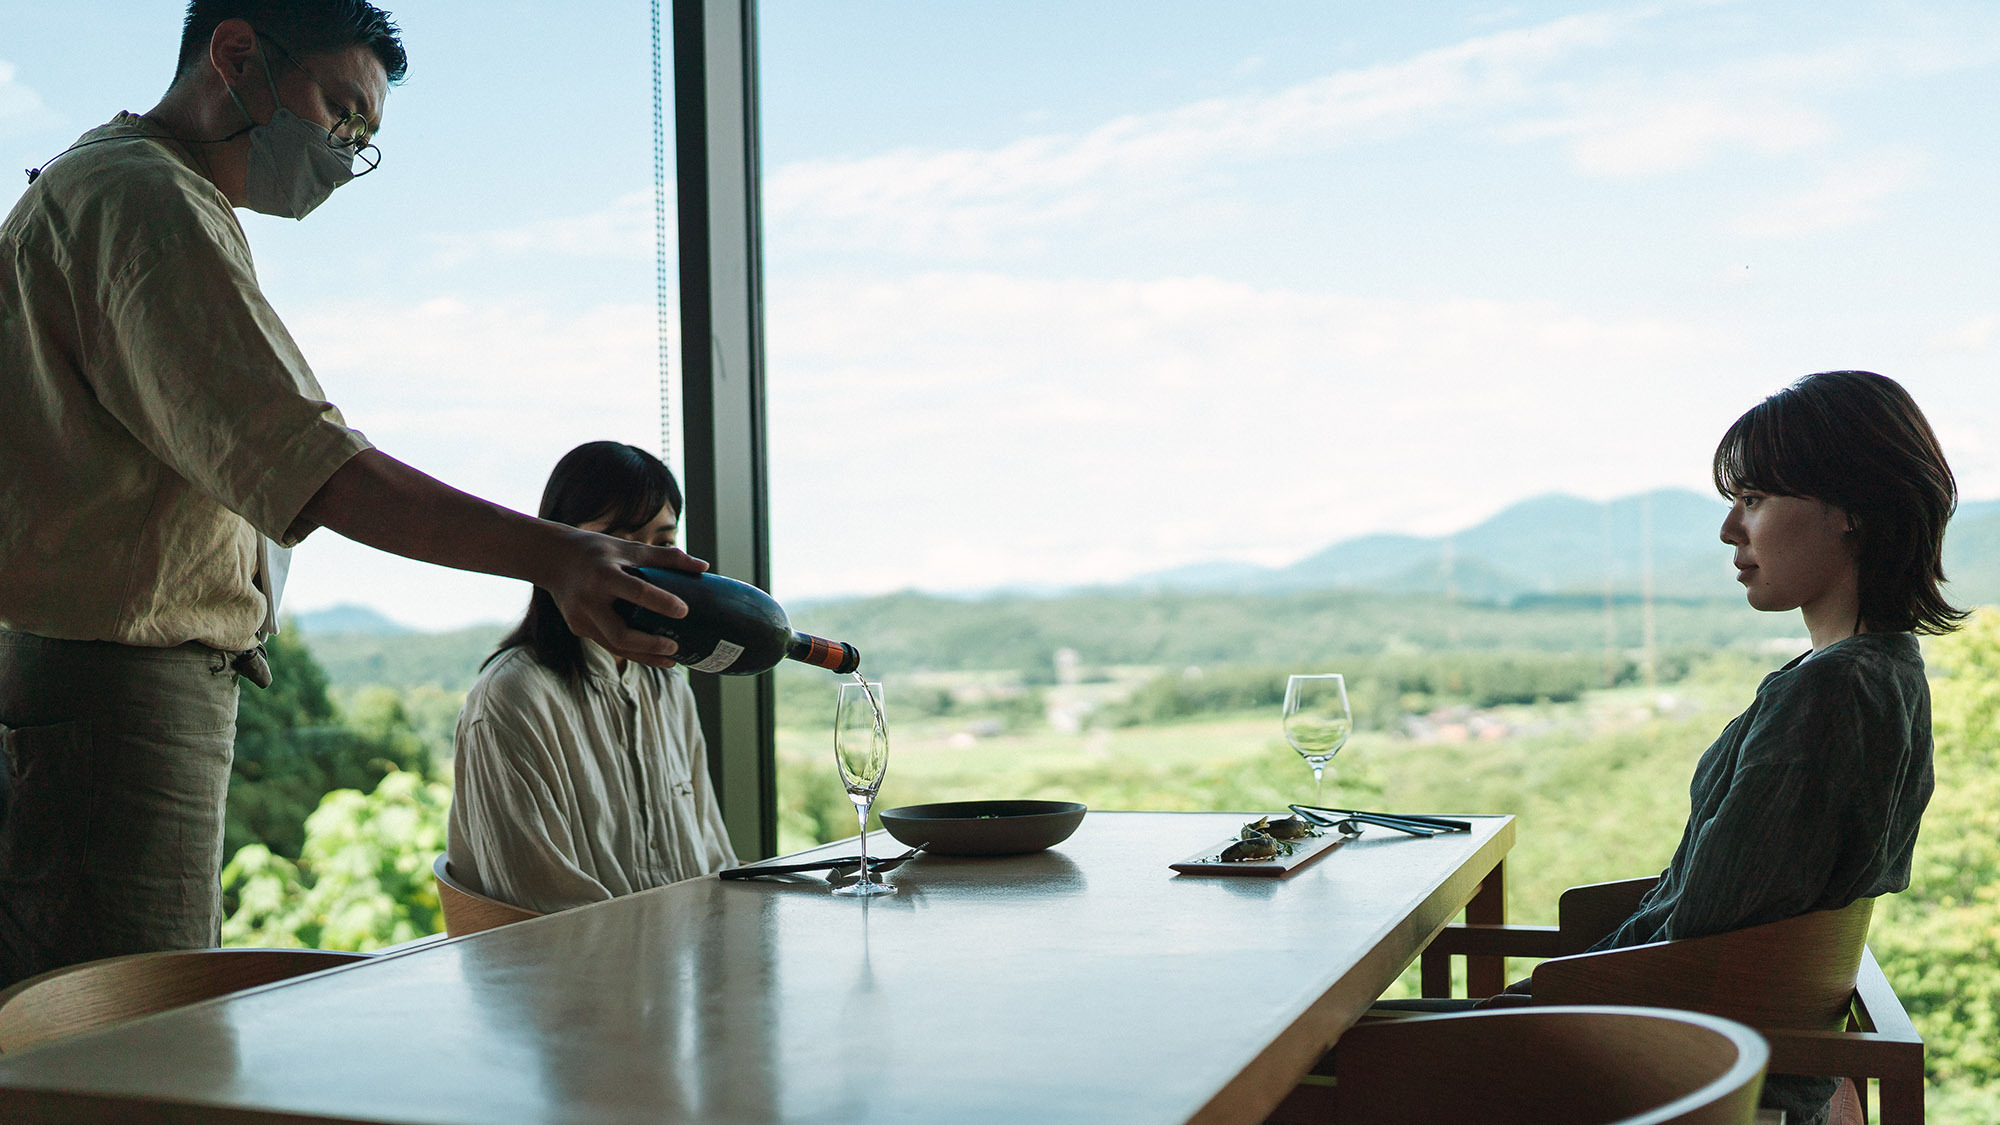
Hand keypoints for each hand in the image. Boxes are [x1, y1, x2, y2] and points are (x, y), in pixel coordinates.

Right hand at [543, 528, 709, 666]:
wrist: (551, 558)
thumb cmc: (597, 550)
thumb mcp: (629, 548)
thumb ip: (666, 558)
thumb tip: (705, 567)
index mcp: (603, 574)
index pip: (636, 591)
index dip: (661, 602)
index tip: (684, 611)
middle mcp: (589, 599)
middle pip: (620, 633)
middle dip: (650, 645)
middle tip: (676, 648)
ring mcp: (580, 617)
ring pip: (615, 646)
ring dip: (644, 656)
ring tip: (671, 659)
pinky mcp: (578, 628)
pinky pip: (608, 643)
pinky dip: (631, 650)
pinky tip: (651, 653)